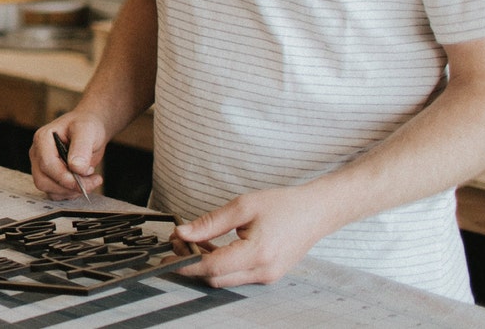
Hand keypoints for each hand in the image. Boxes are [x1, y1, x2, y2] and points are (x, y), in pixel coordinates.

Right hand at [28, 113, 106, 199]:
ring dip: (71, 191)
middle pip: (43, 181)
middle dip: (68, 186)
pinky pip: (55, 192)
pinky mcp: (50, 176)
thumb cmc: (86, 125)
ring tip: (90, 180)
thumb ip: (81, 148)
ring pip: (49, 189)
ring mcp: (42, 166)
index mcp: (43, 139)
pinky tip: (83, 183)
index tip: (83, 179)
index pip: (46, 165)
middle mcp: (38, 154)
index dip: (64, 176)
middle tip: (90, 182)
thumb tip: (77, 168)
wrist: (90, 129)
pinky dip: (70, 192)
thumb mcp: (87, 130)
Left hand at [171, 186, 342, 286]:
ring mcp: (268, 276)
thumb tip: (183, 234)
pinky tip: (213, 247)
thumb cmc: (284, 205)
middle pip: (215, 278)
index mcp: (257, 253)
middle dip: (192, 263)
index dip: (186, 263)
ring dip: (206, 264)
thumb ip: (210, 223)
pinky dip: (221, 265)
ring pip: (225, 279)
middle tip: (179, 242)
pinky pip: (237, 276)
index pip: (211, 267)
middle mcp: (263, 271)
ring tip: (194, 242)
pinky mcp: (269, 275)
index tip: (167, 256)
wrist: (317, 211)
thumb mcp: (243, 206)